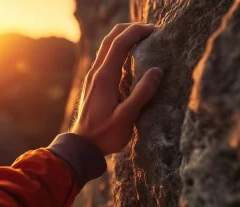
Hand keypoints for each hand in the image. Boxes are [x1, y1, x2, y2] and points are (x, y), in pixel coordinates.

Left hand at [71, 23, 162, 155]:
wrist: (82, 144)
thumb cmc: (105, 134)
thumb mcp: (127, 117)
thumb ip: (142, 93)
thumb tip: (157, 71)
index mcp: (104, 77)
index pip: (119, 44)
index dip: (136, 32)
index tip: (153, 30)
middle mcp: (96, 73)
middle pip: (110, 39)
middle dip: (129, 29)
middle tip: (149, 29)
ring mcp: (93, 77)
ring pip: (106, 47)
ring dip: (123, 37)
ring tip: (142, 37)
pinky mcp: (94, 83)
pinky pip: (105, 58)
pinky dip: (118, 49)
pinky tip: (130, 56)